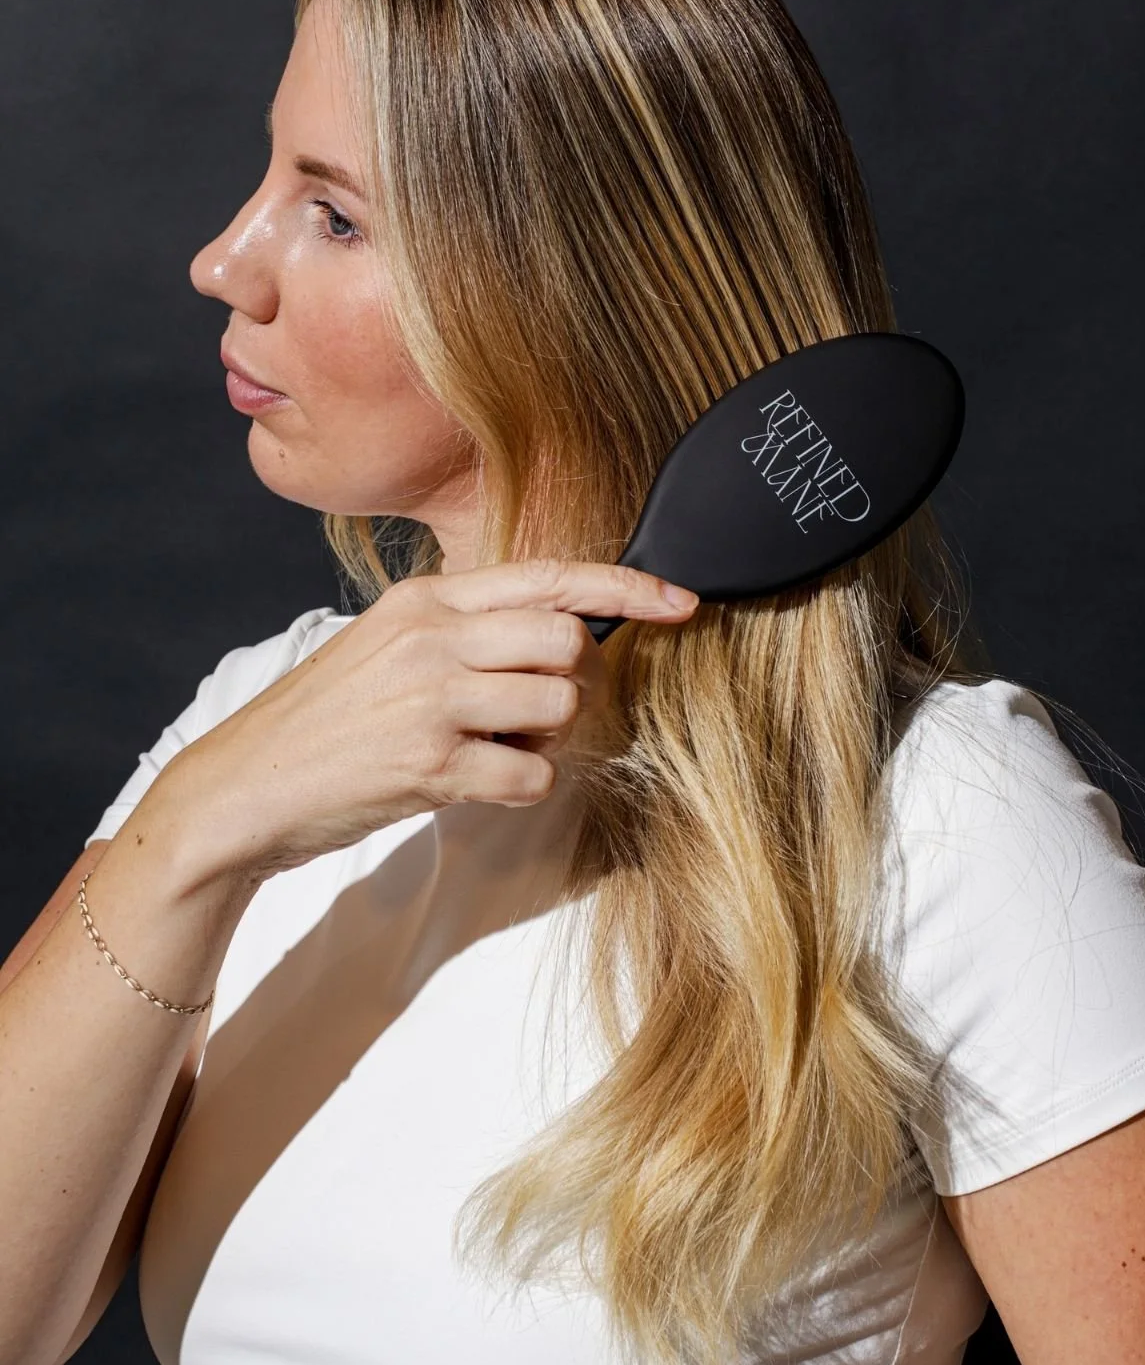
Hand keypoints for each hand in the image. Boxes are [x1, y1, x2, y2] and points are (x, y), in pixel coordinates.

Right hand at [159, 558, 698, 885]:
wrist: (242, 786)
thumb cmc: (324, 723)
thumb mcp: (386, 646)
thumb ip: (464, 631)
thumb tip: (561, 636)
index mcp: (426, 600)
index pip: (551, 576)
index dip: (628, 586)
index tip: (680, 601)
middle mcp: (432, 636)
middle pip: (569, 641)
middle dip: (570, 684)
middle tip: (527, 715)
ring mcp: (431, 698)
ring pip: (561, 706)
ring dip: (546, 741)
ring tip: (491, 751)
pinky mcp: (429, 763)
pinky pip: (532, 776)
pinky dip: (520, 788)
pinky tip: (472, 784)